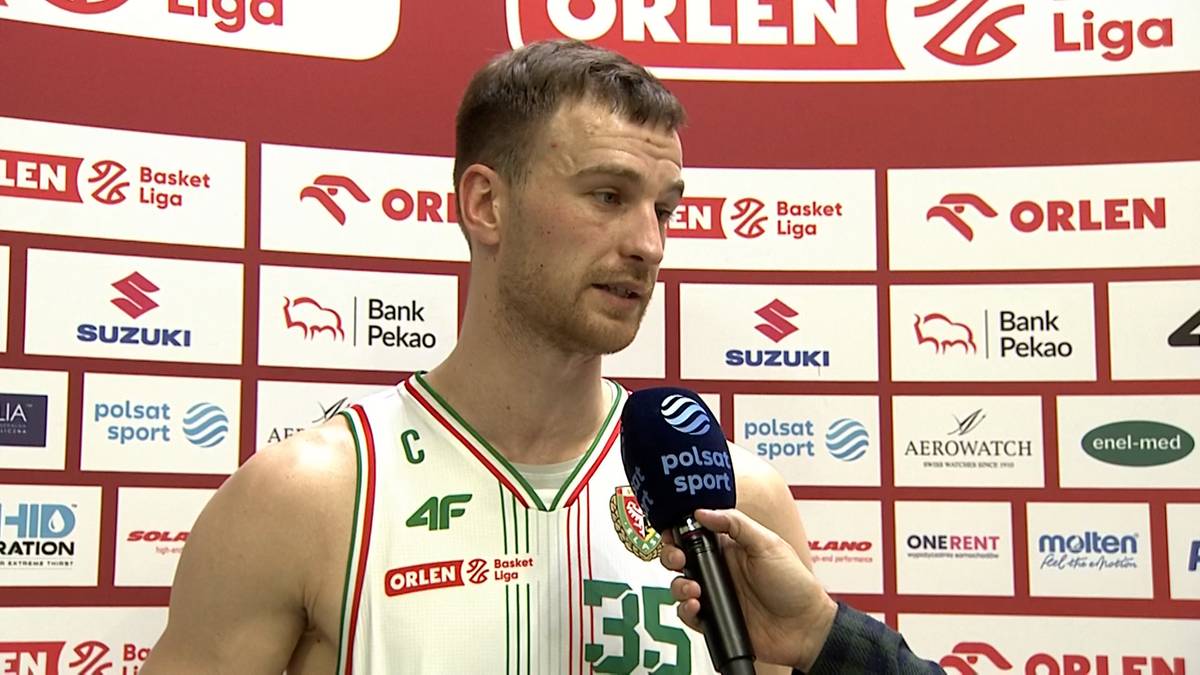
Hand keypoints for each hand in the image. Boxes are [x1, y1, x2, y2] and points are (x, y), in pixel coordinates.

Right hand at [659, 508, 837, 671]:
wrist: (805, 628)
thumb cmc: (794, 584)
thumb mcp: (768, 545)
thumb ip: (736, 525)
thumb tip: (704, 511)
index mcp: (730, 548)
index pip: (696, 534)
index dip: (680, 531)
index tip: (673, 531)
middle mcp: (719, 570)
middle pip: (681, 559)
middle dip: (672, 556)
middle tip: (679, 558)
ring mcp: (716, 595)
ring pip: (680, 586)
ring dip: (679, 585)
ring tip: (694, 588)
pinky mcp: (715, 619)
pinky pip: (688, 614)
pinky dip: (686, 610)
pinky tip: (697, 606)